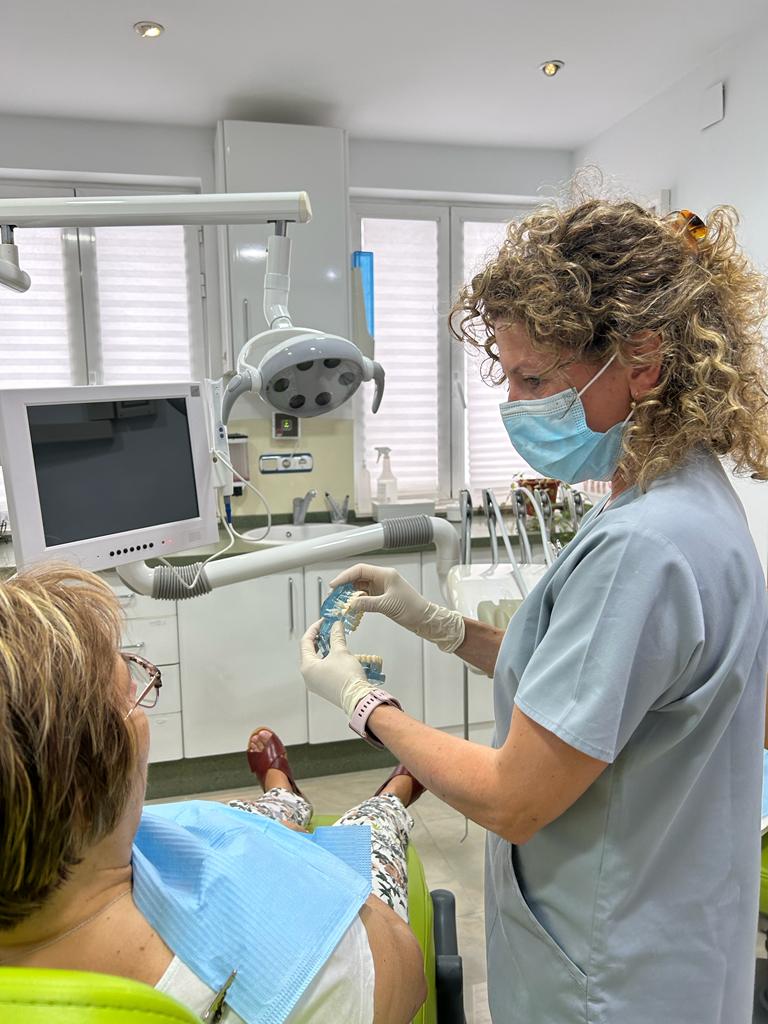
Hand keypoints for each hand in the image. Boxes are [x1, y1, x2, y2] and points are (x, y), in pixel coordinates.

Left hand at [300, 619, 375, 715]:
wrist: (358, 698)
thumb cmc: (347, 677)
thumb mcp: (341, 652)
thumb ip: (336, 636)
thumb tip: (336, 625)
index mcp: (307, 667)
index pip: (306, 642)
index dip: (315, 629)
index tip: (324, 621)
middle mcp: (308, 676)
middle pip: (309, 652)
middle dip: (319, 639)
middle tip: (328, 629)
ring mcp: (315, 684)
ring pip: (316, 661)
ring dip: (324, 649)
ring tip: (333, 639)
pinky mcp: (324, 688)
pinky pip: (322, 669)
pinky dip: (327, 659)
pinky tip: (336, 654)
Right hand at [330, 563, 465, 652]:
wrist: (424, 619)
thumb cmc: (412, 608)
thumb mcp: (387, 606)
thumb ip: (367, 603)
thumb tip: (350, 604)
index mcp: (385, 574)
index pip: (360, 570)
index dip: (345, 576)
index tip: (335, 585)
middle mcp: (383, 578)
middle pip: (358, 577)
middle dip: (345, 585)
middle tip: (335, 595)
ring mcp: (382, 587)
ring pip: (361, 587)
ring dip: (351, 594)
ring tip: (341, 602)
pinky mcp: (383, 596)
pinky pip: (366, 595)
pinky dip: (358, 600)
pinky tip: (352, 606)